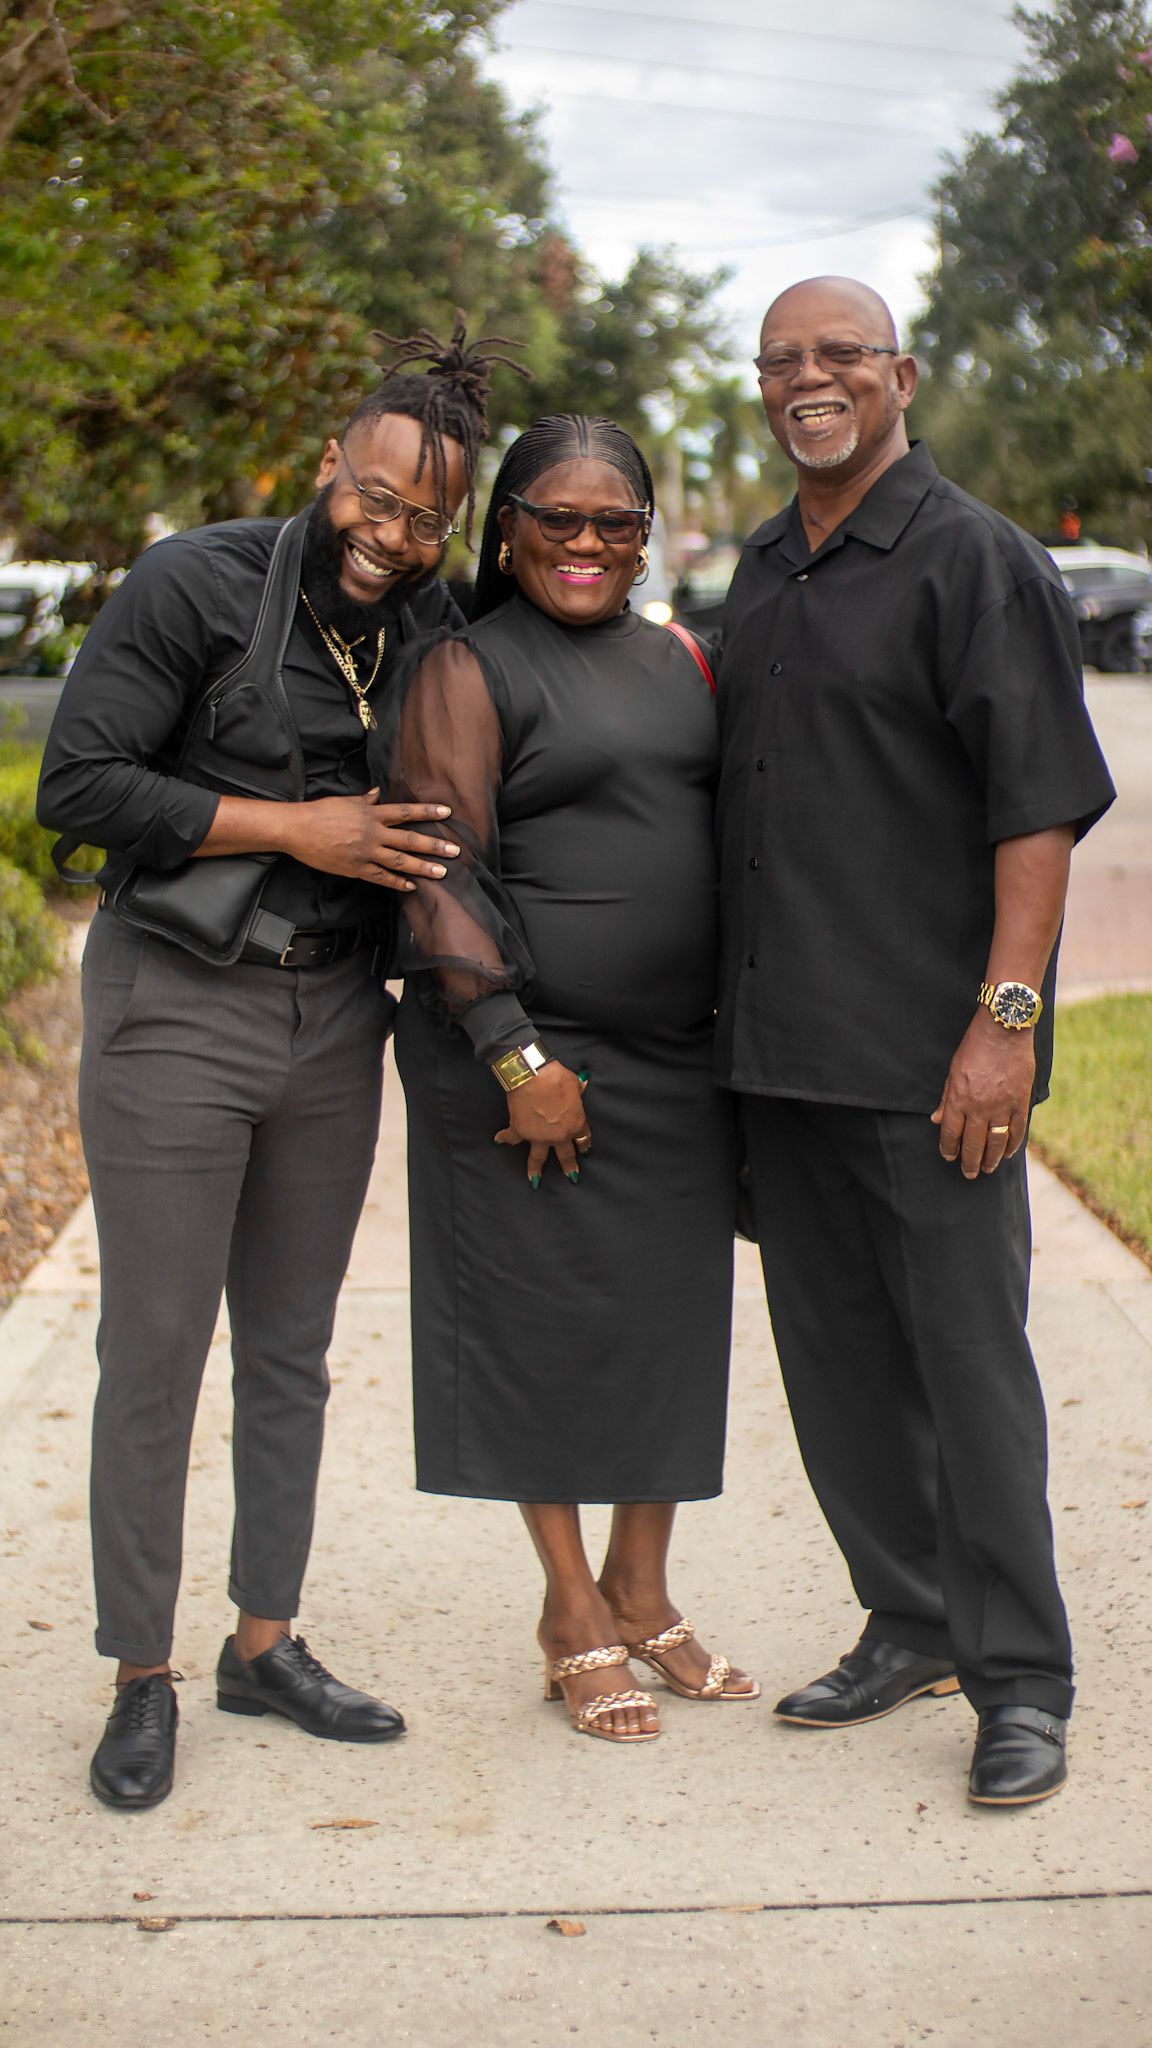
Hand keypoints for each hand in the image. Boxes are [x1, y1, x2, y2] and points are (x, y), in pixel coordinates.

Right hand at [281, 793, 459, 888]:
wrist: (297, 829)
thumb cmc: (320, 812)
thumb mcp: (346, 801)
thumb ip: (365, 800)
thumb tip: (378, 793)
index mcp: (371, 814)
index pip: (405, 812)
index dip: (427, 811)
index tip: (447, 812)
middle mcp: (372, 833)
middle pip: (409, 840)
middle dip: (434, 846)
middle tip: (455, 851)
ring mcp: (365, 853)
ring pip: (399, 862)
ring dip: (421, 868)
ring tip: (441, 873)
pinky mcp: (355, 868)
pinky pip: (380, 877)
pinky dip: (397, 882)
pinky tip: (411, 886)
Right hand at [494, 1065, 589, 1183]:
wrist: (532, 1076)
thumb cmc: (556, 1078)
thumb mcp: (574, 1082)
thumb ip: (579, 1088)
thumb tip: (583, 1082)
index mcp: (576, 1123)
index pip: (584, 1138)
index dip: (584, 1144)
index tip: (585, 1150)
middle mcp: (558, 1135)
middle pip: (566, 1156)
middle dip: (569, 1167)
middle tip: (572, 1177)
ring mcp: (538, 1136)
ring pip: (538, 1158)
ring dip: (536, 1169)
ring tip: (535, 1181)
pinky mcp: (520, 1130)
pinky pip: (511, 1138)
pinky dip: (504, 1138)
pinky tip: (498, 1141)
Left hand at [931, 1009, 1034, 1178]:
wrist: (1004, 1028)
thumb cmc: (975, 1046)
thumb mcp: (953, 1070)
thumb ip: (946, 1098)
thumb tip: (936, 1120)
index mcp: (959, 1098)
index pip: (951, 1133)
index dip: (949, 1149)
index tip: (949, 1157)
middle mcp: (979, 1107)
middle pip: (973, 1144)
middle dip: (969, 1162)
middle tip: (968, 1173)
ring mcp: (1002, 1106)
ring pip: (996, 1143)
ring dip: (991, 1159)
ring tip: (987, 1168)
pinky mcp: (1021, 1101)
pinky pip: (1018, 1130)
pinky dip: (1013, 1145)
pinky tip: (1009, 1154)